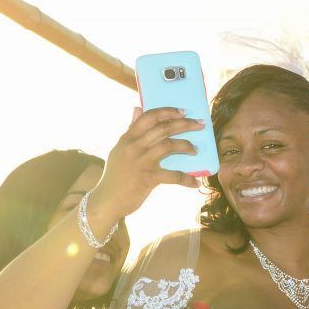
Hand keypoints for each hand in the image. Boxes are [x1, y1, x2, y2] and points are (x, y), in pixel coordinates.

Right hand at [88, 107, 206, 226]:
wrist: (107, 199)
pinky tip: (195, 182)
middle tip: (200, 124)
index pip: (149, 117)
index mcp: (128, 137)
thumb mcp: (119, 149)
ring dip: (186, 146)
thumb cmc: (115, 175)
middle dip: (185, 124)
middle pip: (164, 128)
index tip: (183, 112)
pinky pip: (173, 175)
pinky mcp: (149, 178)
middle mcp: (135, 146)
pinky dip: (186, 179)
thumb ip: (131, 129)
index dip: (168, 112)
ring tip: (196, 150)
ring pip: (169, 145)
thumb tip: (137, 108)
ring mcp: (142, 161)